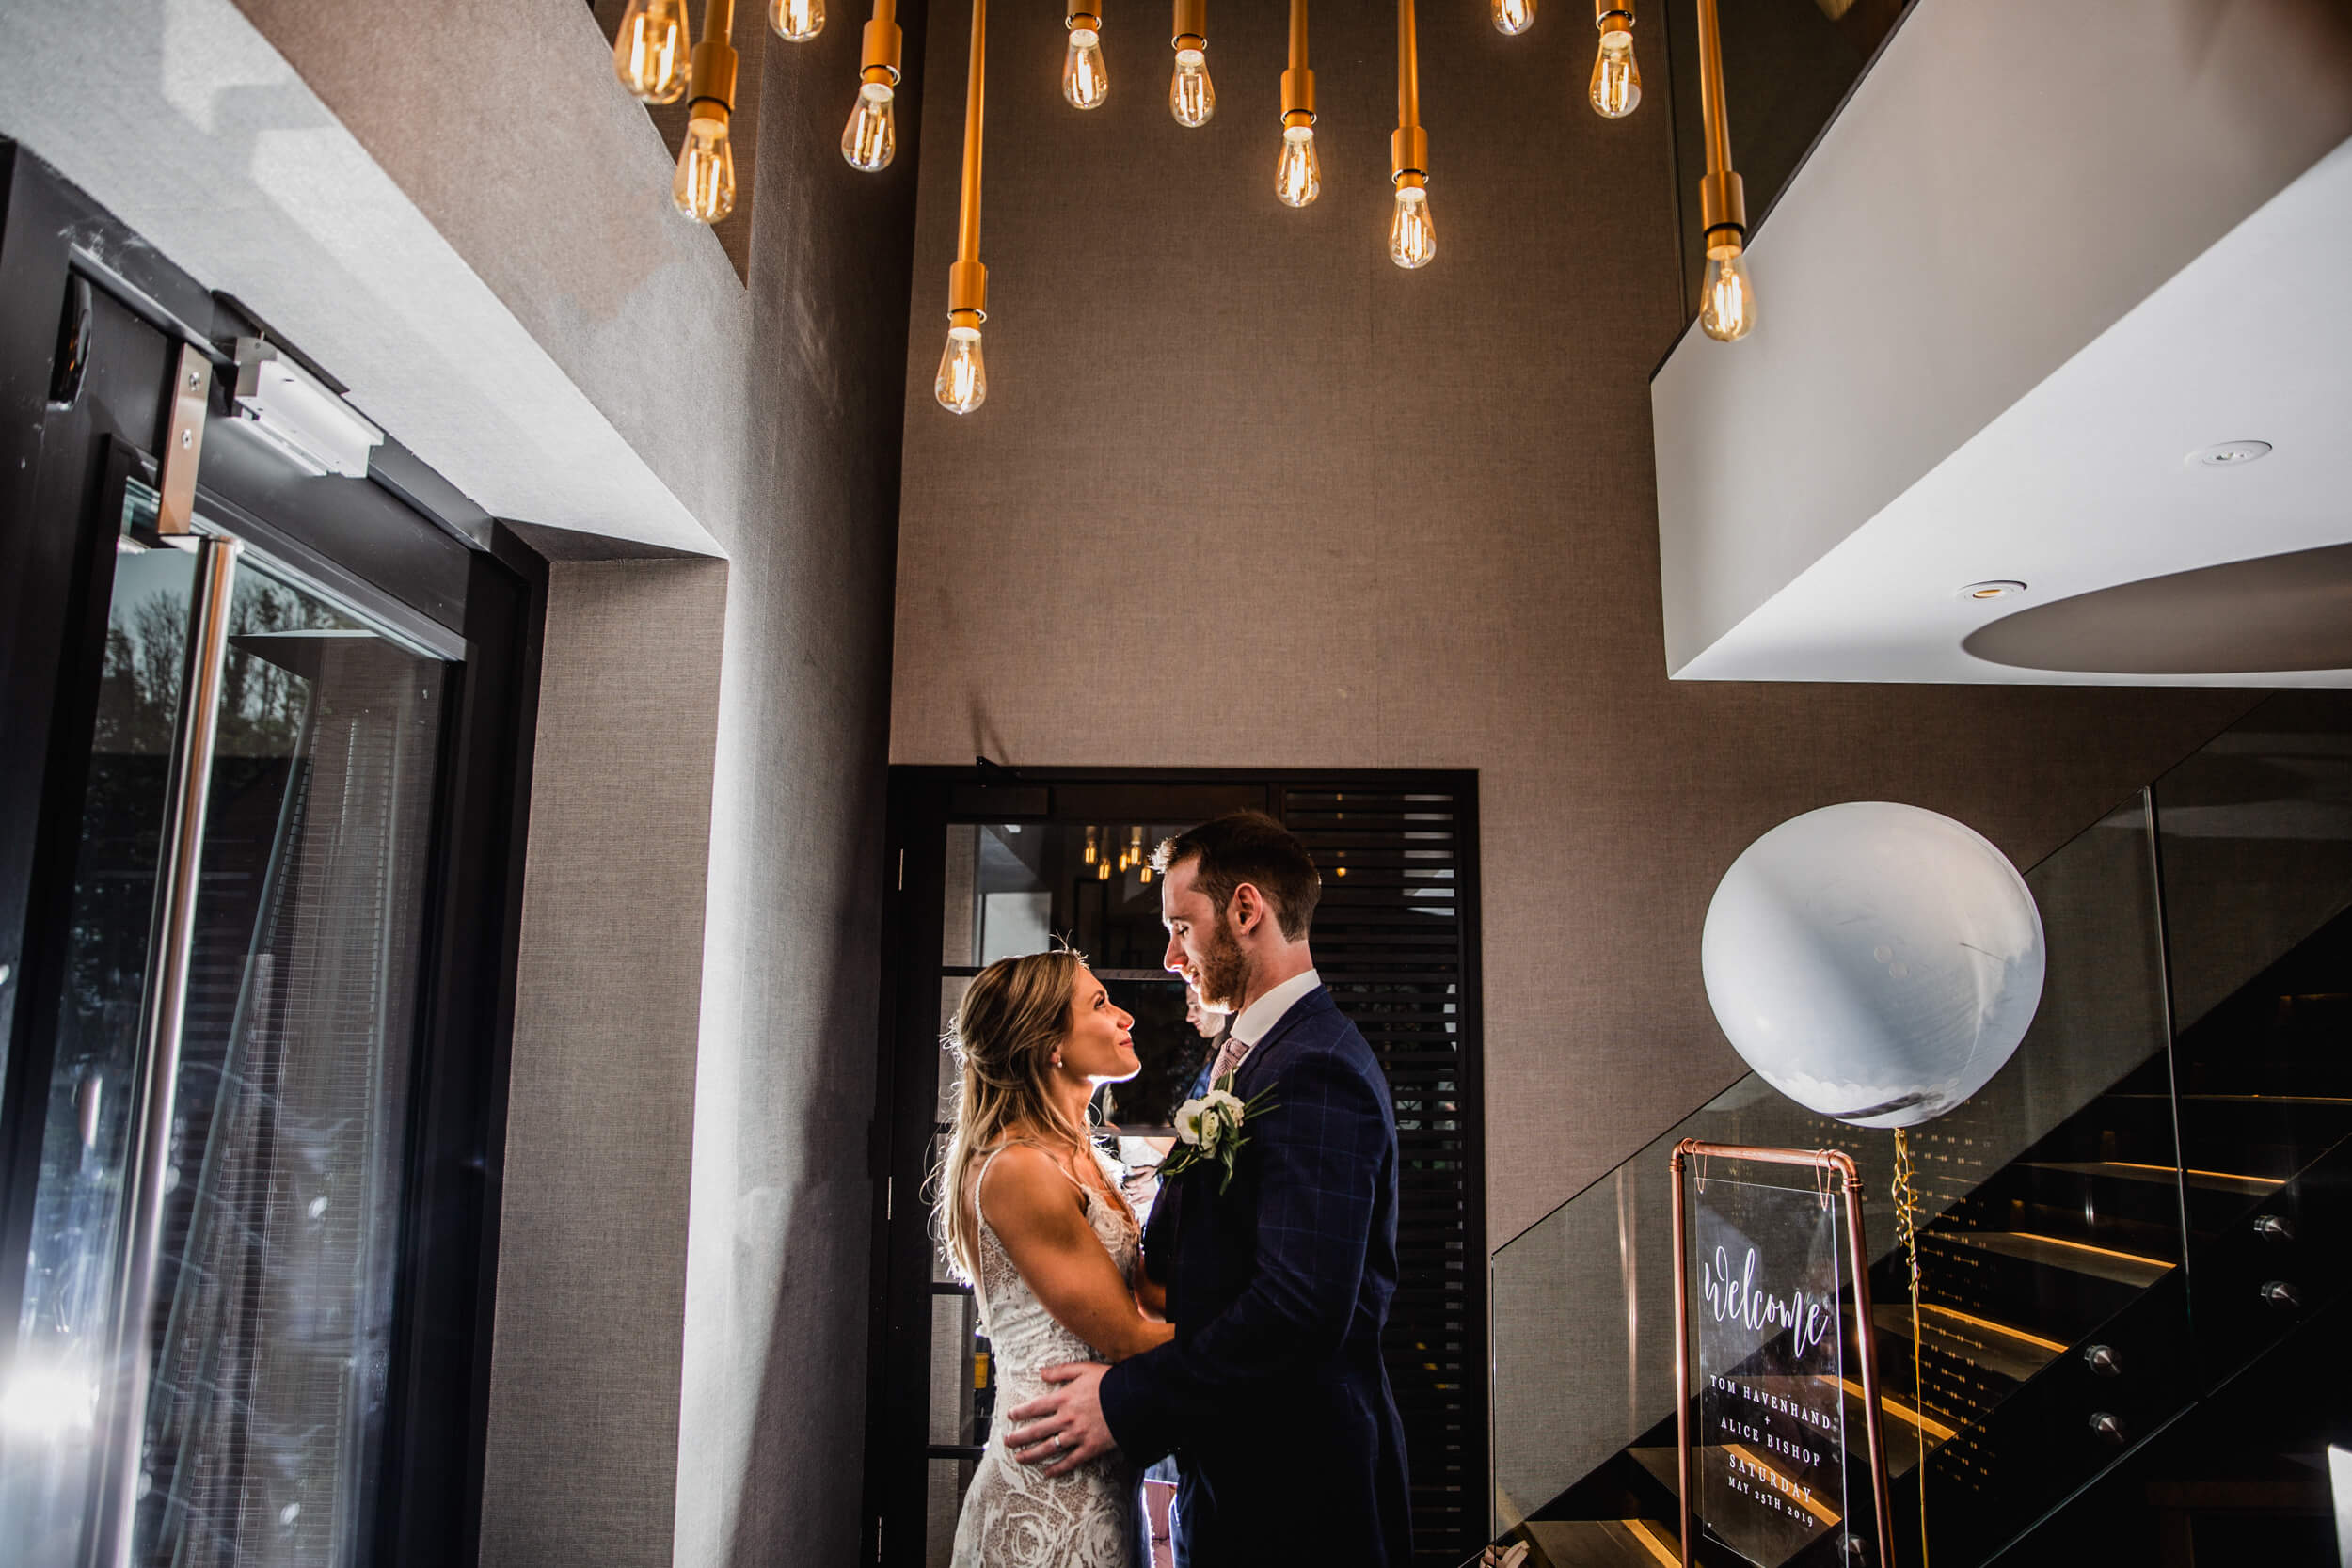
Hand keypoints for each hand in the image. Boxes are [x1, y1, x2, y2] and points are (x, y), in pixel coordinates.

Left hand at [1003, 1362, 1111, 1477]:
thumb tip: (1041, 1372)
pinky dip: (1058, 1469)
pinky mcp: (1089, 1448)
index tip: (1010, 1416)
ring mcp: (1077, 1435)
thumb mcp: (1084, 1368)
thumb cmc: (1110, 1382)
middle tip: (1007, 1442)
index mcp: (1064, 1398)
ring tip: (1019, 1458)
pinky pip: (1070, 1461)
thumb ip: (1061, 1371)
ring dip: (1031, 1454)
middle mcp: (1067, 1418)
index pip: (1035, 1407)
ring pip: (1048, 1448)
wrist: (1134, 1400)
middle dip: (1019, 1437)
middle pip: (1036, 1430)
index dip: (1021, 1412)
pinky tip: (1047, 1473)